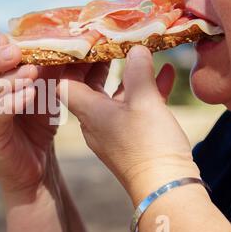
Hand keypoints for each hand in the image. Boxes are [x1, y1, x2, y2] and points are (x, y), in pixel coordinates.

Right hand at [0, 33, 62, 198]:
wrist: (37, 162)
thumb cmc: (38, 120)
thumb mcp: (47, 87)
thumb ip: (53, 64)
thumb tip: (75, 37)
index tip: (4, 37)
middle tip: (16, 52)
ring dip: (7, 79)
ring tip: (31, 73)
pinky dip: (10, 102)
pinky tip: (29, 95)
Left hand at [58, 45, 200, 205]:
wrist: (165, 190)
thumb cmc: (148, 145)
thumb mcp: (145, 102)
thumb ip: (138, 72)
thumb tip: (135, 49)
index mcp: (88, 111)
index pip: (64, 82)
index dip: (69, 62)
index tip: (81, 43)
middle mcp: (94, 121)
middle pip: (89, 87)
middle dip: (101, 64)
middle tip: (112, 42)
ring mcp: (112, 131)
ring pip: (114, 97)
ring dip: (128, 77)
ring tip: (142, 54)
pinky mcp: (130, 140)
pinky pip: (133, 109)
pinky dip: (146, 92)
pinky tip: (166, 75)